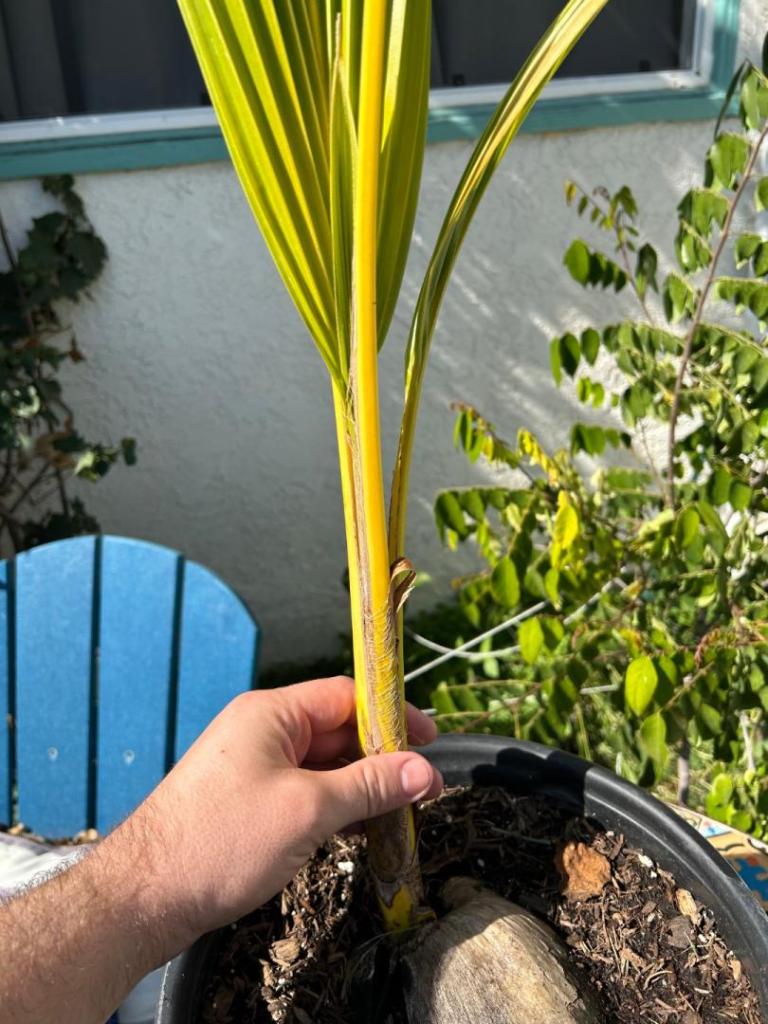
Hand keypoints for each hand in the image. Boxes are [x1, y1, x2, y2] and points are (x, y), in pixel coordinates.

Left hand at [116, 676, 441, 955]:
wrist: (147, 896)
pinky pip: (306, 793)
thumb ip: (369, 785)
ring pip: (324, 767)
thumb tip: (423, 770)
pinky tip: (362, 830)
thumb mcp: (308, 809)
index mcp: (271, 714)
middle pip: (337, 731)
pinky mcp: (250, 803)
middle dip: (383, 758)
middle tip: (424, 788)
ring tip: (402, 813)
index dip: (391, 715)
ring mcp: (255, 768)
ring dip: (362, 787)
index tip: (429, 739)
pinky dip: (336, 808)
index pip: (344, 696)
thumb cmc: (221, 840)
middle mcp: (262, 732)